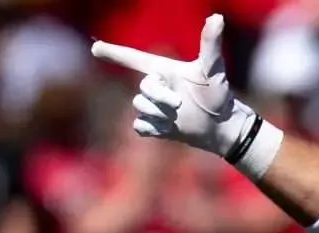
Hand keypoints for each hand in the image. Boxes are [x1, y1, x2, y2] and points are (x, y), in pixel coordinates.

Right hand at [92, 15, 251, 157]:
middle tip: (180, 104)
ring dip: (159, 114)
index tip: (95, 49)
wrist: (222, 126)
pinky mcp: (155, 127)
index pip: (133, 58)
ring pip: (140, 106)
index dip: (114, 53)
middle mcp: (156, 86)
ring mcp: (155, 107)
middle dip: (160, 97)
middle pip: (143, 88)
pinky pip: (140, 126)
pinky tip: (169, 129)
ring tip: (177, 117)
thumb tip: (217, 17)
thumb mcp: (213, 69)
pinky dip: (153, 129)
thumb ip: (210, 43)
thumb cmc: (218, 93)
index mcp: (164, 69)